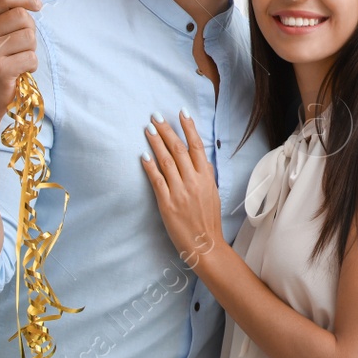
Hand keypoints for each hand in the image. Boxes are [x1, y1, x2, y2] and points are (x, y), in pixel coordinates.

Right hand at [0, 0, 41, 126]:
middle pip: (22, 16)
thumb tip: (30, 1)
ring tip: (18, 59)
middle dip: (30, 30)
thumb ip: (5, 18)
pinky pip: (31, 58)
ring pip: (29, 37)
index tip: (37, 6)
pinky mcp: (1, 69)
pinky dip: (31, 66)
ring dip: (31, 50)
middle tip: (22, 45)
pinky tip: (19, 72)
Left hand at [141, 110, 225, 268]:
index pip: (197, 146)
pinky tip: (143, 156)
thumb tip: (199, 158)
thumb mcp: (213, 193)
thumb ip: (206, 175)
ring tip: (148, 129)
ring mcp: (180, 192)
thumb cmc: (208, 220)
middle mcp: (193, 181)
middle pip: (179, 149)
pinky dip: (150, 167)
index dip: (189, 128)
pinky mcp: (167, 203)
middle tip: (156, 116)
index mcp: (206, 177)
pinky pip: (157, 180)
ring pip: (166, 161)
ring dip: (156, 143)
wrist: (205, 245)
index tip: (181, 112)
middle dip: (167, 130)